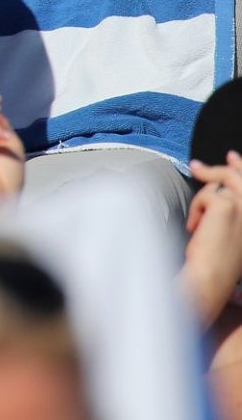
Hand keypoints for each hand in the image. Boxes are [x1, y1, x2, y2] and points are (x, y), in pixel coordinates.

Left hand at [185, 152, 241, 324]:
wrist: (212, 277)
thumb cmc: (219, 261)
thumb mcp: (233, 231)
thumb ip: (234, 211)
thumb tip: (219, 189)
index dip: (241, 167)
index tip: (232, 156)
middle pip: (236, 176)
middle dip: (216, 168)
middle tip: (196, 166)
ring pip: (217, 184)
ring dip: (201, 200)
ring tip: (198, 225)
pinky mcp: (225, 204)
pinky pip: (204, 195)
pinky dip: (196, 210)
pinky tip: (196, 228)